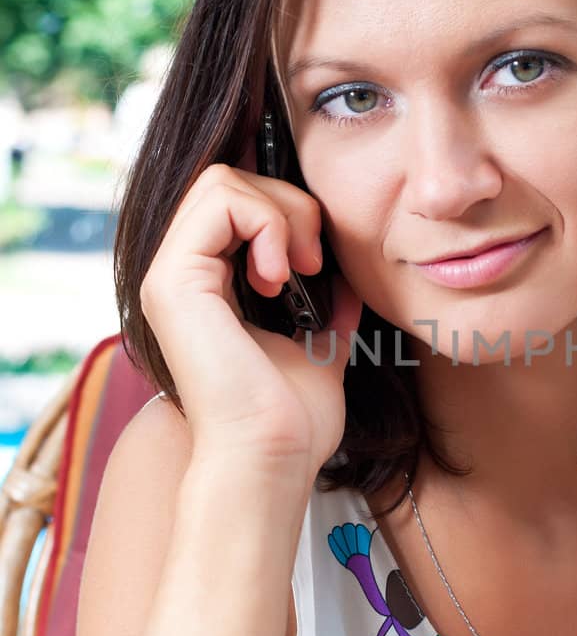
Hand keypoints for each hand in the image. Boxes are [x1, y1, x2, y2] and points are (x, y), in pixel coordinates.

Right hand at [139, 159, 362, 483]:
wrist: (274, 456)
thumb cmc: (293, 419)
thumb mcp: (320, 344)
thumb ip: (327, 305)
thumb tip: (348, 275)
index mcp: (206, 287)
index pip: (234, 203)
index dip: (283, 208)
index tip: (318, 260)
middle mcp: (178, 276)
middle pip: (227, 179)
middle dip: (288, 203)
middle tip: (313, 262)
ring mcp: (168, 275)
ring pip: (221, 180)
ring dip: (280, 212)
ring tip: (298, 268)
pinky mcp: (171, 280)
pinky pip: (219, 199)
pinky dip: (266, 223)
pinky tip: (280, 277)